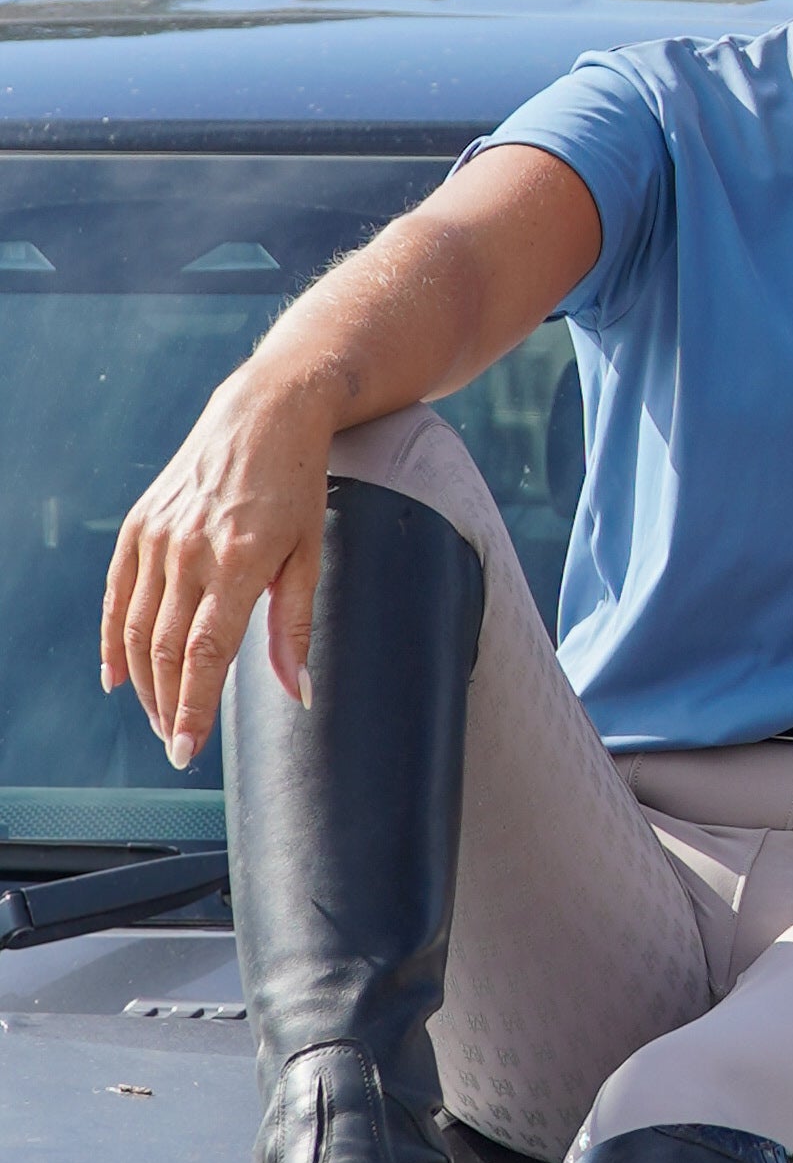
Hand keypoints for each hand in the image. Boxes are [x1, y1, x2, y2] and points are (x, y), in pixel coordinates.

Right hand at [100, 370, 336, 768]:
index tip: (187, 749)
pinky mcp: (138, 526)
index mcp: (240, 561)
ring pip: (135, 629)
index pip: (204, 653)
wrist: (263, 414)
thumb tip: (298, 693)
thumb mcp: (310, 554)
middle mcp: (190, 550)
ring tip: (160, 717)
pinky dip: (113, 640)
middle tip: (176, 743)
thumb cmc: (297, 486)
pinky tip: (118, 676)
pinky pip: (116, 595)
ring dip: (144, 683)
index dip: (193, 707)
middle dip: (167, 706)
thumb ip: (295, 627)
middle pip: (164, 650)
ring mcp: (158, 537)